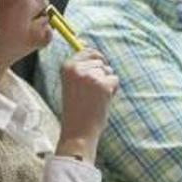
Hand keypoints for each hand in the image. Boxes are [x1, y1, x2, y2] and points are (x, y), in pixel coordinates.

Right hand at [55, 49, 118, 163]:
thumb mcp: (72, 84)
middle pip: (100, 61)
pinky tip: (102, 101)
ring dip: (106, 83)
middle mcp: (77, 68)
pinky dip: (112, 90)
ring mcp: (91, 76)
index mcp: (67, 66)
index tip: (98, 66)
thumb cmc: (76, 108)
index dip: (96, 58)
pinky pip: (115, 80)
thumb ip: (81, 68)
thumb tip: (96, 53)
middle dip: (101, 74)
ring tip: (95, 98)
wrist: (78, 131)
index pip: (87, 50)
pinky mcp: (103, 85)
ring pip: (108, 71)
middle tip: (92, 92)